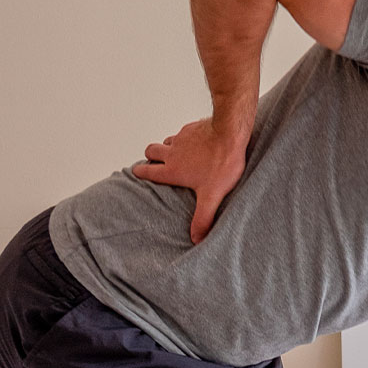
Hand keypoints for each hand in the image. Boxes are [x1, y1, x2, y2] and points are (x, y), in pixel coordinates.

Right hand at [134, 117, 246, 244]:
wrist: (230, 134)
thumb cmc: (222, 163)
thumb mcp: (212, 196)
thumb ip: (203, 217)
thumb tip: (197, 239)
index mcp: (173, 169)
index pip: (148, 171)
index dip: (140, 173)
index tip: (136, 173)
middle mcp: (172, 152)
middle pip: (151, 151)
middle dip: (150, 157)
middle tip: (155, 162)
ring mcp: (182, 138)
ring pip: (167, 140)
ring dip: (168, 147)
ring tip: (177, 154)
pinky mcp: (193, 128)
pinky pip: (184, 132)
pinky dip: (185, 138)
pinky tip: (198, 143)